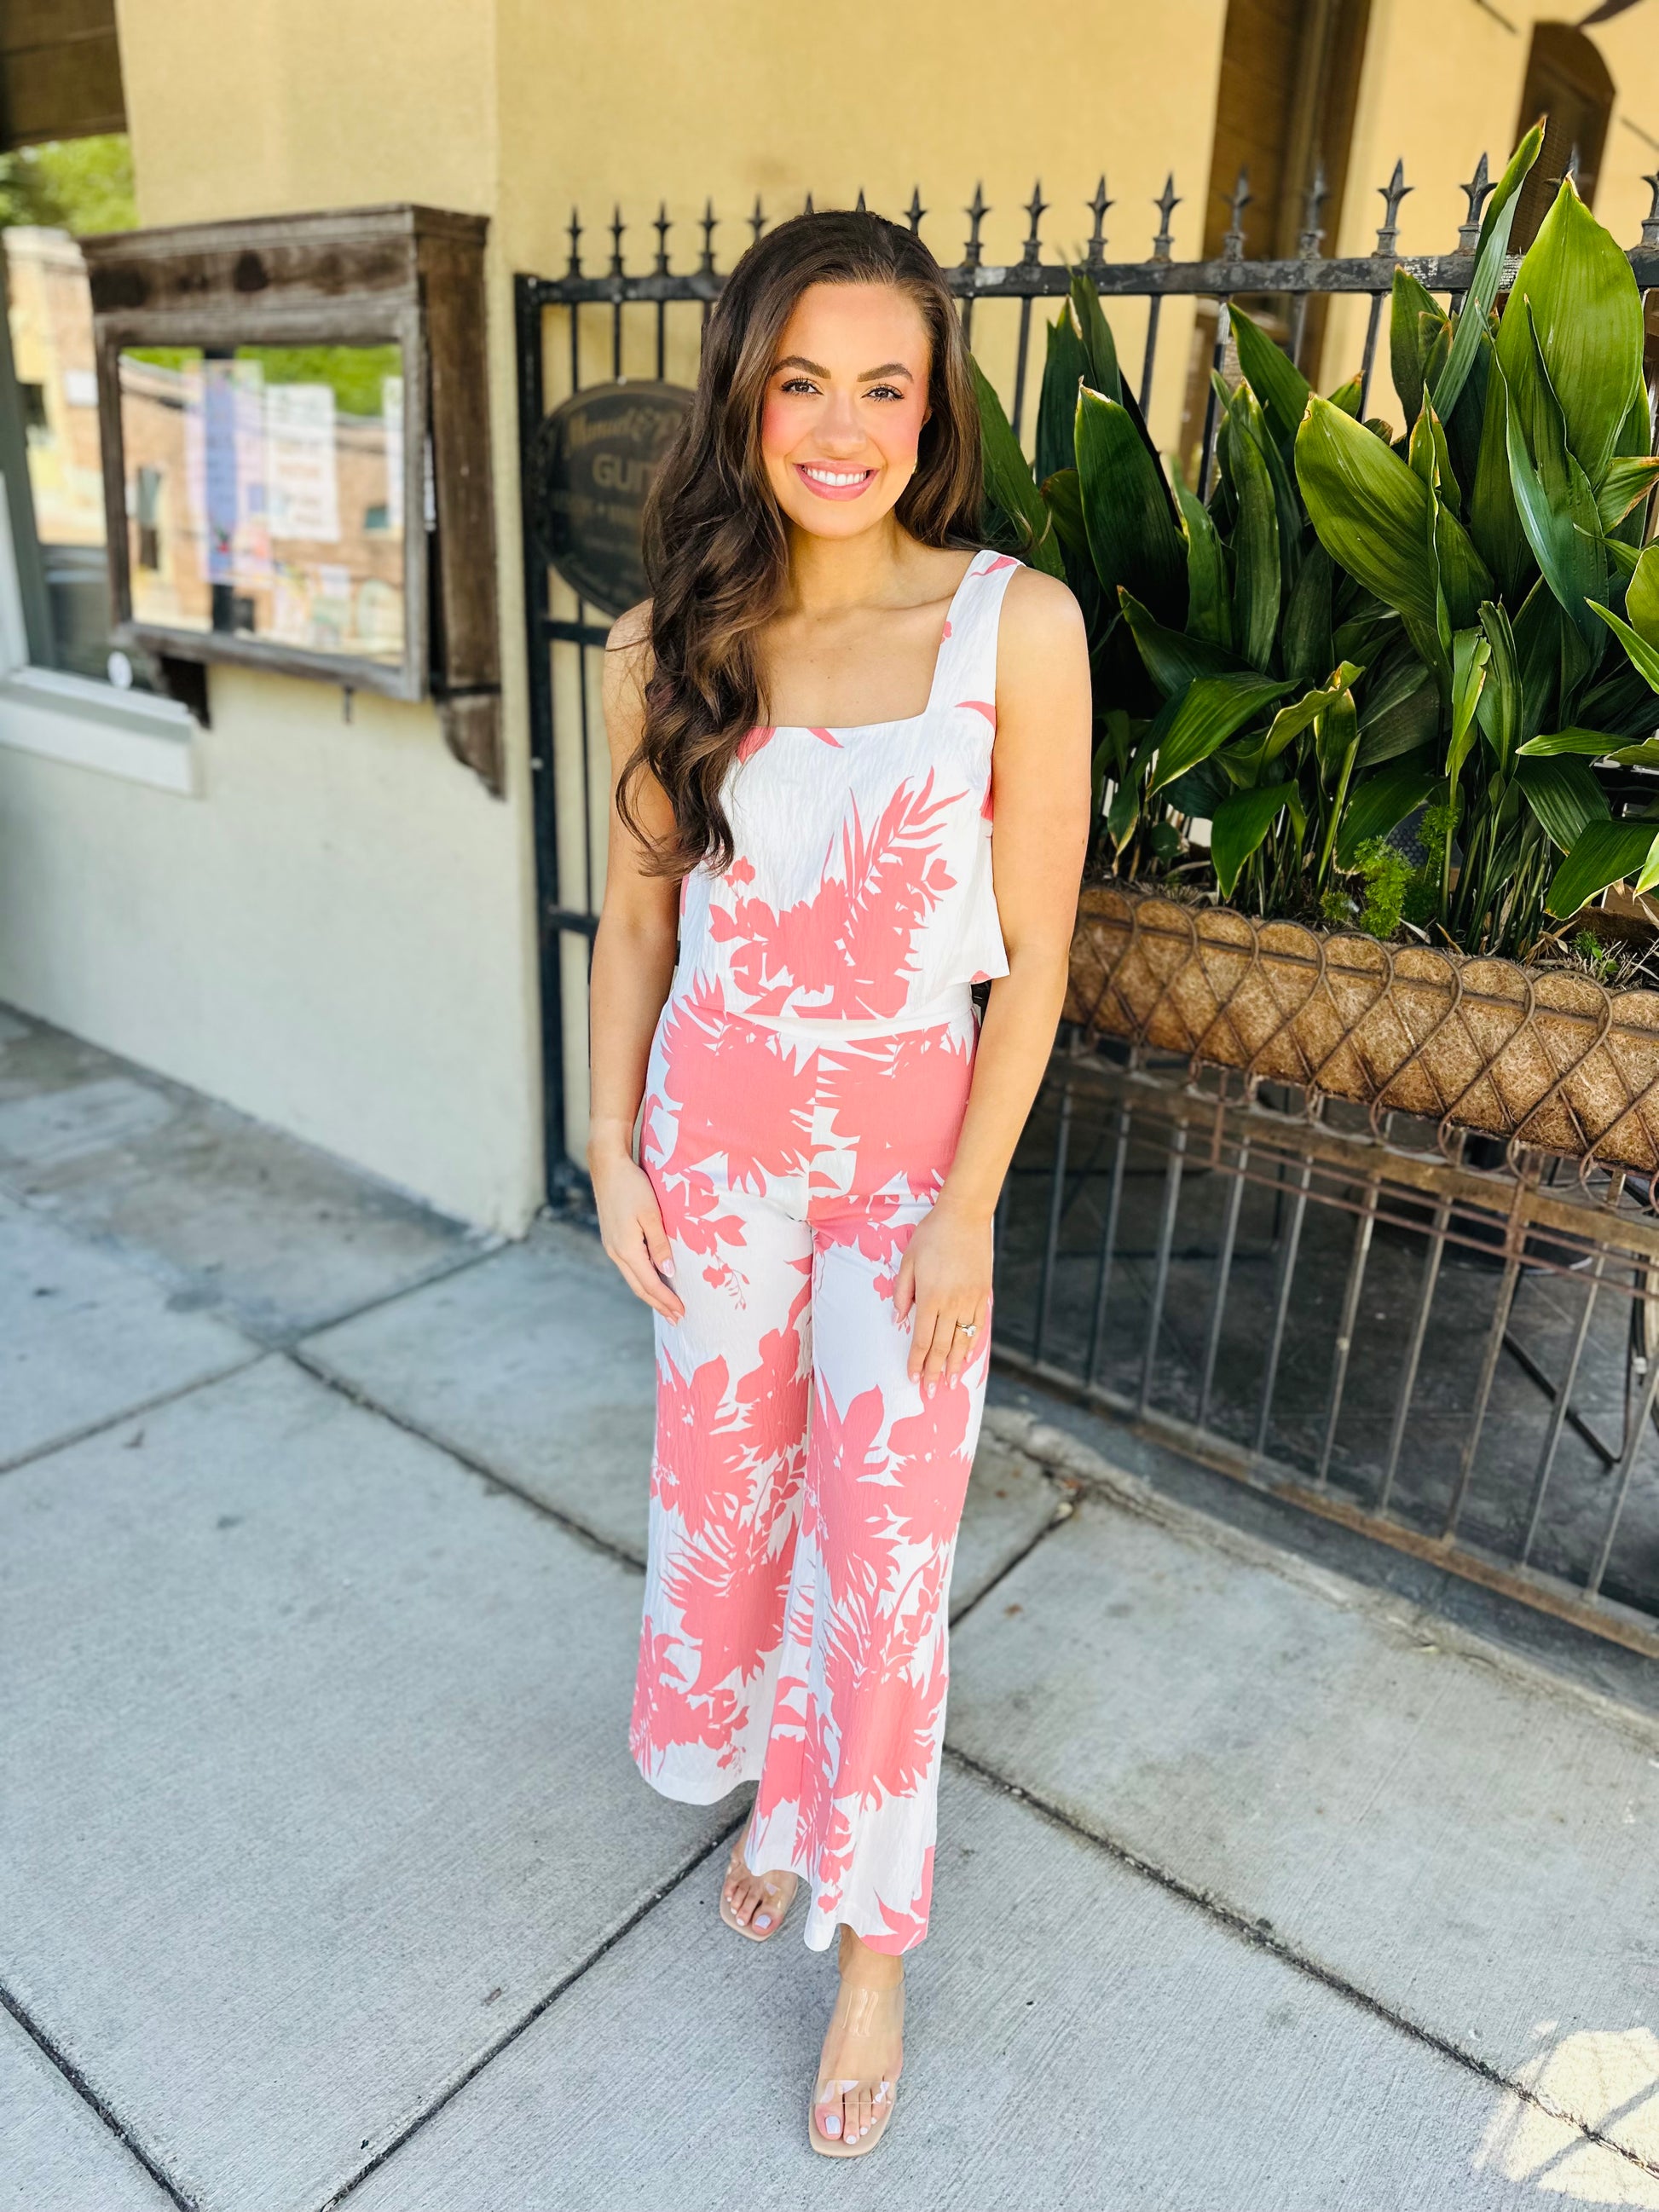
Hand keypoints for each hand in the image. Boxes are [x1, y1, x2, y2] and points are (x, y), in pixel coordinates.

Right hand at [591, 1144, 684, 1321]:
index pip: (650, 1283)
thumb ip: (660, 1245)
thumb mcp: (652, 1215)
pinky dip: (643, 1279)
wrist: (608, 1167)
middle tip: (676, 1319)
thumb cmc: (633, 1187)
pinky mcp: (612, 1239)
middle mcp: (616, 1253)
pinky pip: (629, 1267)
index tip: (682, 1312)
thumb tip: (668, 1272)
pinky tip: (652, 1280)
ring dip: (650, 1294)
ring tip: (666, 1306)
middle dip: (658, 1304)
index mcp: (627, 1249)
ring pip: (633, 1278)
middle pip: (640, 1287)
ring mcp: (612, 1247)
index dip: (666, 1300)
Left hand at [893, 1201, 990, 1394]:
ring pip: (962, 1341)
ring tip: (948, 1382)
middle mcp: (951, 1304)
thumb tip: (898, 1319)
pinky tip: (966, 1357)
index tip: (912, 1377)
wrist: (964, 1216)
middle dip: (933, 1371)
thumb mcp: (907, 1261)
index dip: (916, 1361)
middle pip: (941, 1346)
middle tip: (929, 1391)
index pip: (921, 1339)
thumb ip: (902, 1293)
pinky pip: (978, 1326)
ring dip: (953, 1364)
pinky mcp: (983, 1294)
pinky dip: (972, 1345)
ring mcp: (970, 1300)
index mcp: (930, 1297)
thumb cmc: (931, 1236)